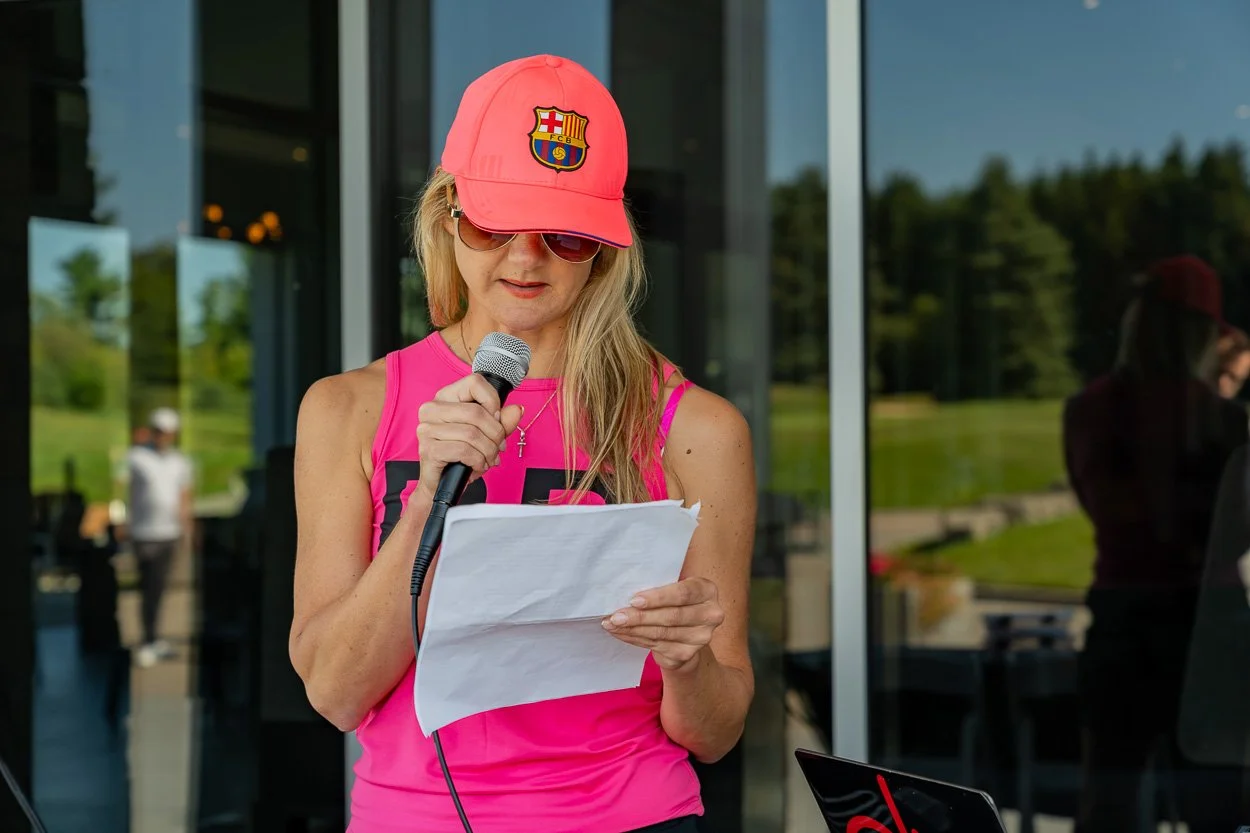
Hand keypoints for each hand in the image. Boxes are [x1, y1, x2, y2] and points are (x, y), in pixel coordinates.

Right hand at [415, 373, 523, 502]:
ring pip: (472, 433)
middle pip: (476, 412)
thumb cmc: (461, 457)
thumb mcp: (486, 435)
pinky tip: (478, 465)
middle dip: (495, 434)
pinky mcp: (428, 449)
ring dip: (488, 451)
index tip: (497, 421)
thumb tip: (516, 410)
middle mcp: (431, 409)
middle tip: (498, 448)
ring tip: (489, 459)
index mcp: (445, 398)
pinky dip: (478, 461)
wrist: (441, 485)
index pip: (475, 383)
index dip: (493, 402)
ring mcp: (427, 429)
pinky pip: (464, 451)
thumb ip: (502, 421)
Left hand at [601, 577, 724, 671]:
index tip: (634, 600)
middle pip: (671, 616)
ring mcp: (700, 638)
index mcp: (707, 591)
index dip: (658, 597)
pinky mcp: (686, 654)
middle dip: (640, 617)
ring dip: (632, 629)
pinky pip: (655, 645)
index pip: (683, 593)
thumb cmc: (675, 601)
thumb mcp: (674, 587)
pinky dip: (633, 638)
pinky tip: (620, 633)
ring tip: (612, 624)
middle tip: (616, 616)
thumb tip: (624, 588)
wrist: (687, 633)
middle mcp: (710, 615)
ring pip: (661, 633)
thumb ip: (659, 585)